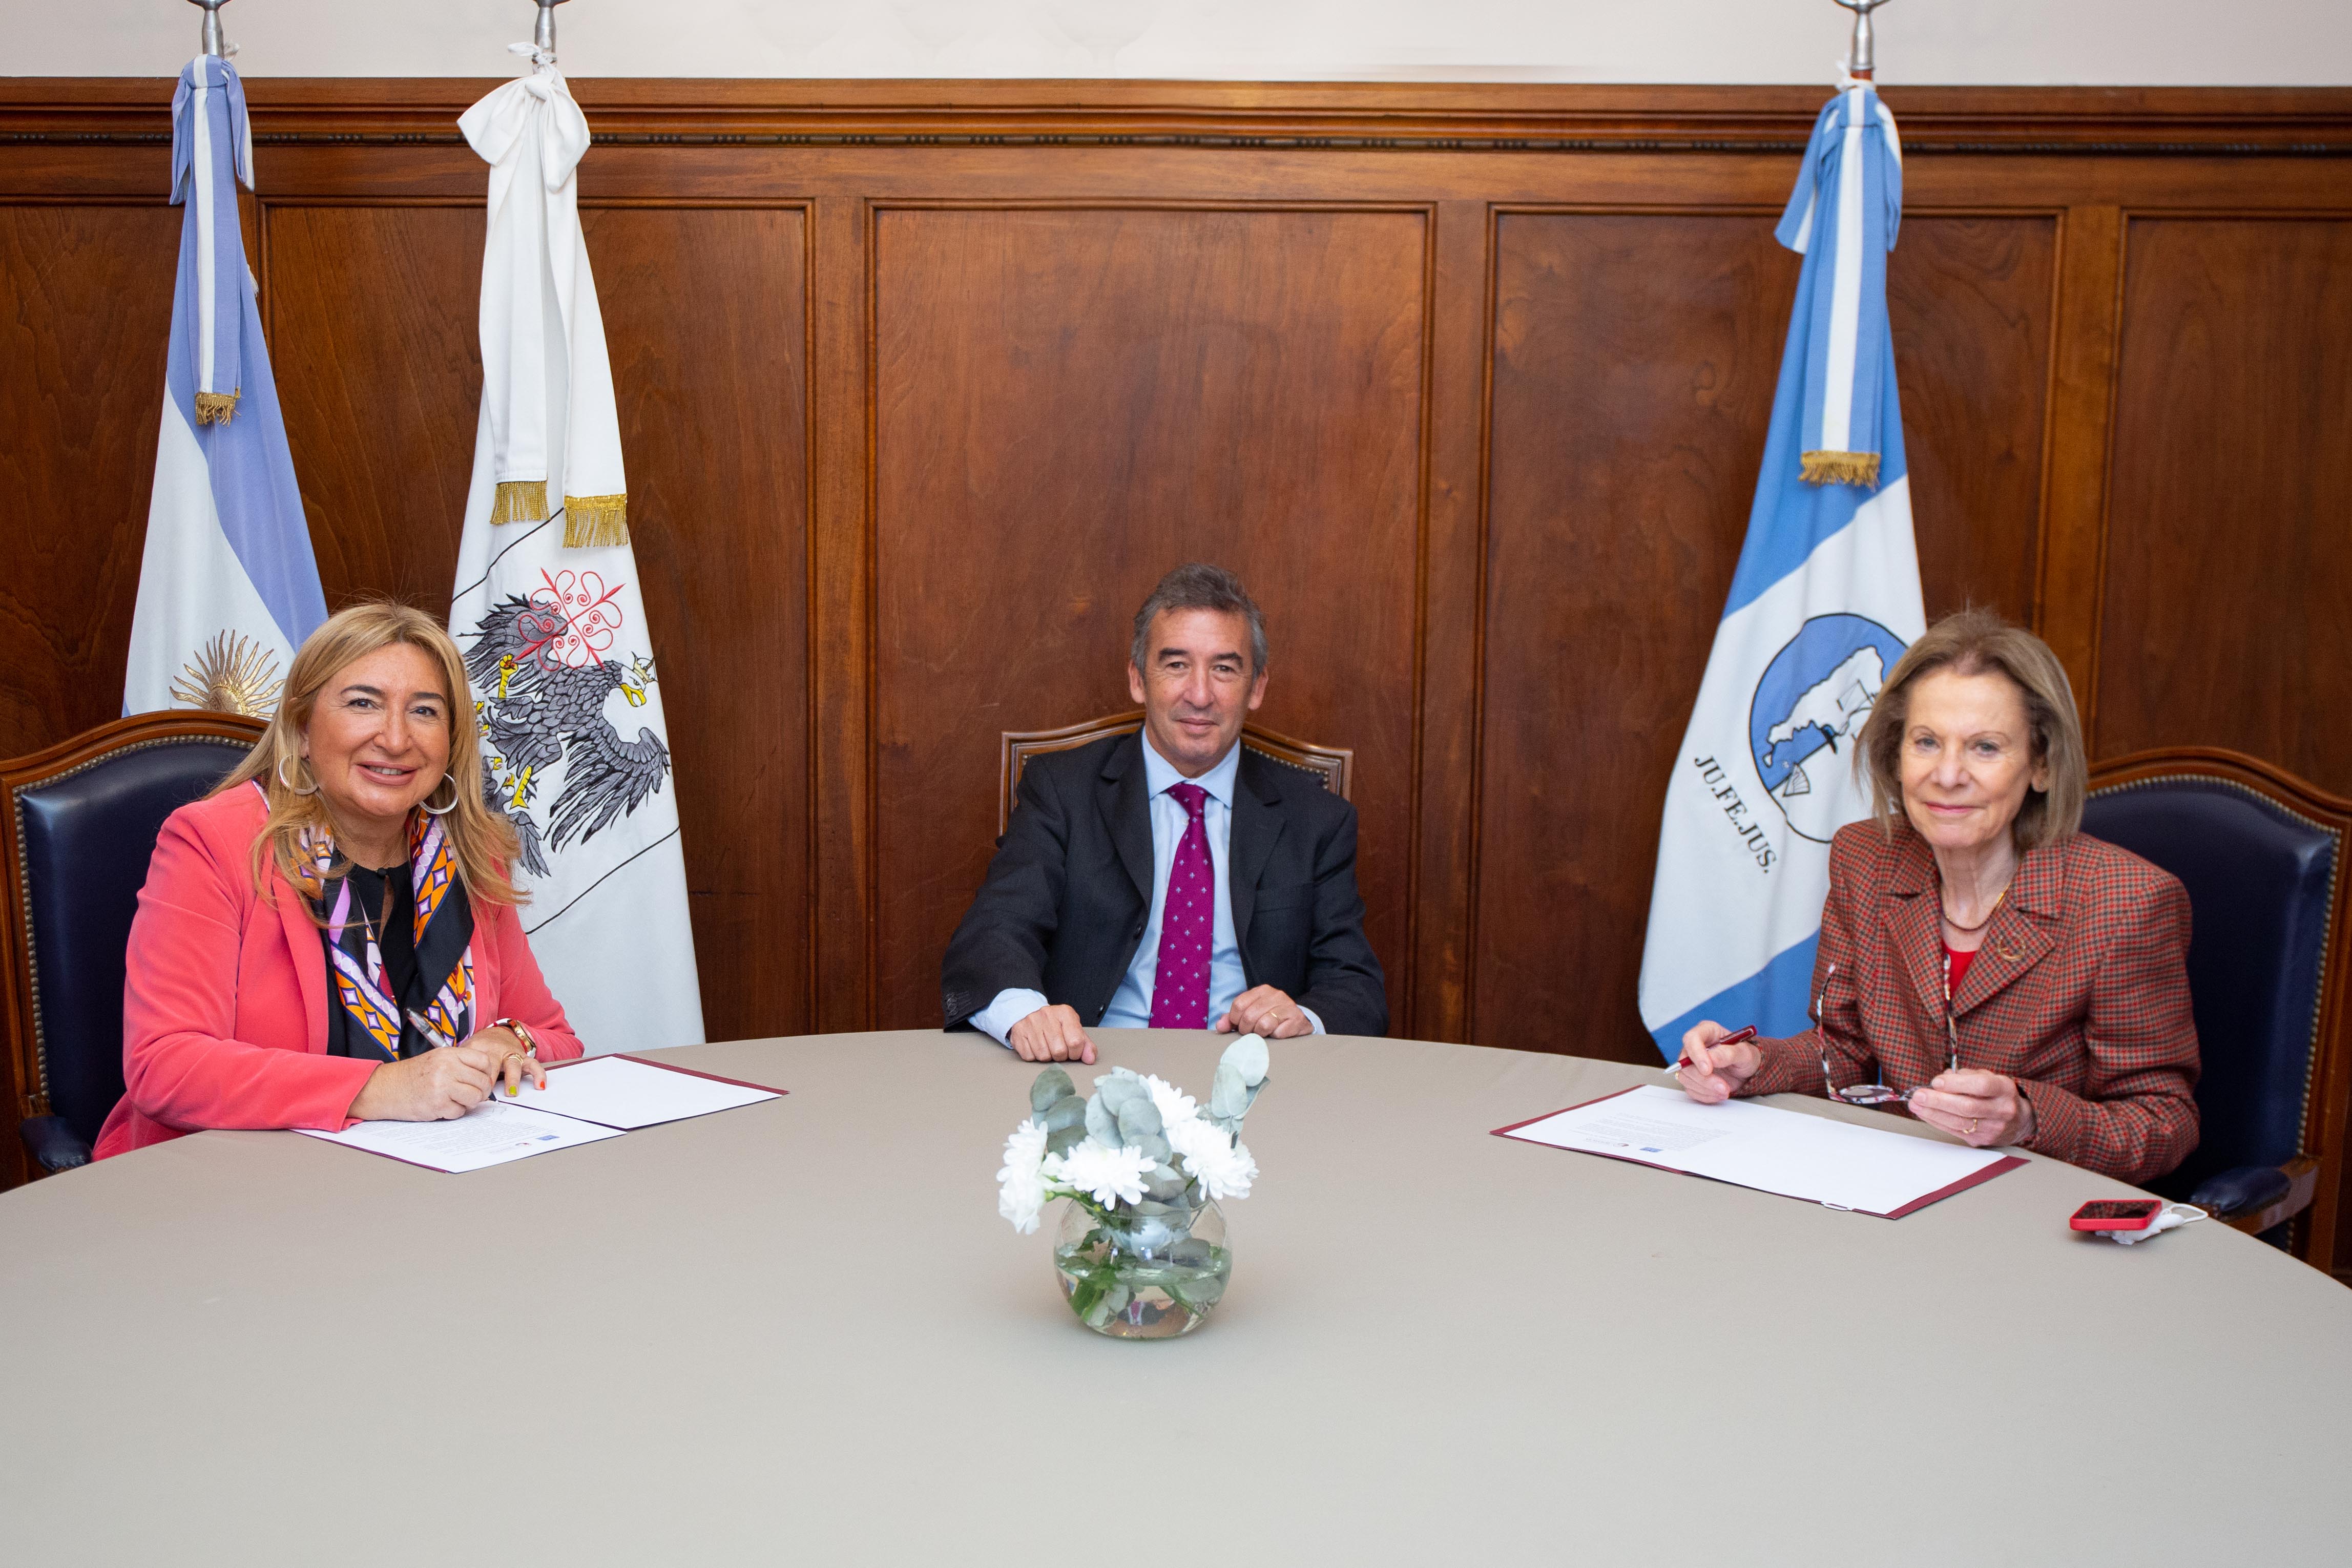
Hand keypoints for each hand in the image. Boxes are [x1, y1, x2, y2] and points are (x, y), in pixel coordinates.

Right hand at [347, 1041, 507, 1121]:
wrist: (385, 1088)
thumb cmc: (412, 1075)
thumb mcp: (436, 1059)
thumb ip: (459, 1063)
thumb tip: (486, 1075)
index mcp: (448, 1054)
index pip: (484, 1061)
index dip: (487, 1073)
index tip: (482, 1079)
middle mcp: (447, 1068)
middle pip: (482, 1082)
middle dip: (481, 1092)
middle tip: (473, 1095)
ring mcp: (442, 1086)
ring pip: (475, 1098)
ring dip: (469, 1103)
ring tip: (457, 1101)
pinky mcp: (437, 1105)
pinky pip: (459, 1112)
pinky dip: (454, 1112)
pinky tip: (443, 1107)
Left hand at [461, 1025, 548, 1097]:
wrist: (496, 1034)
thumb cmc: (479, 1048)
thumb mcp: (466, 1051)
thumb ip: (461, 1066)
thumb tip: (454, 1088)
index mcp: (479, 1048)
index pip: (475, 1065)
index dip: (474, 1081)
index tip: (472, 1093)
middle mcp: (496, 1049)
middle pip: (493, 1064)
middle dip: (490, 1081)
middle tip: (487, 1095)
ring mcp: (511, 1052)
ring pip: (513, 1064)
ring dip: (512, 1079)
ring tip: (511, 1093)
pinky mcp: (523, 1056)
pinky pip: (533, 1064)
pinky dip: (538, 1074)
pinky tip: (539, 1085)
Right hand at [1008, 1004, 1094, 1064]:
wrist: (1029, 1014)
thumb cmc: (1055, 1025)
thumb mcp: (1073, 1030)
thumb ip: (1085, 1045)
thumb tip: (1090, 1059)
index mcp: (1065, 1013)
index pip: (1075, 1041)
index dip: (1076, 1053)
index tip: (1073, 1051)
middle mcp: (1047, 1015)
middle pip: (1059, 1051)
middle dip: (1061, 1056)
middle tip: (1059, 1049)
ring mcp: (1031, 1023)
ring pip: (1043, 1055)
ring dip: (1047, 1056)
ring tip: (1047, 1047)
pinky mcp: (1019, 1032)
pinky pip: (1029, 1056)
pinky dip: (1034, 1056)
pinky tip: (1035, 1046)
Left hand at [1216, 985, 1314, 1038]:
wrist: (1299, 1020)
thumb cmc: (1271, 1017)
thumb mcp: (1252, 1013)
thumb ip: (1233, 1019)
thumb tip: (1220, 1026)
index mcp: (1262, 990)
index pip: (1239, 1004)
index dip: (1235, 1019)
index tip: (1238, 1026)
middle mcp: (1275, 995)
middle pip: (1249, 1016)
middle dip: (1246, 1029)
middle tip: (1251, 1032)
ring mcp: (1287, 1006)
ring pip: (1263, 1024)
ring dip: (1260, 1034)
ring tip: (1263, 1033)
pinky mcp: (1296, 1019)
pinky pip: (1278, 1033)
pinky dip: (1274, 1037)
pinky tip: (1277, 1033)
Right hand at [1672, 1021, 1761, 1104]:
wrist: (1747, 1072)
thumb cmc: (1746, 1057)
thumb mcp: (1745, 1053)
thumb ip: (1729, 1054)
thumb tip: (1712, 1058)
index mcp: (1707, 1031)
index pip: (1692, 1039)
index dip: (1696, 1054)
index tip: (1708, 1069)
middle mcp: (1696, 1046)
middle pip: (1686, 1062)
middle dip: (1704, 1079)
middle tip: (1723, 1087)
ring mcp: (1692, 1063)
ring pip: (1686, 1077)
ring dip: (1706, 1088)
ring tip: (1725, 1091)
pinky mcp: (1692, 1078)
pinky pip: (1691, 1089)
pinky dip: (1705, 1095)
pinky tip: (1719, 1093)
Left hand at [1907, 1068, 2033, 1147]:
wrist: (2019, 1121)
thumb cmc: (1997, 1095)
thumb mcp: (1989, 1078)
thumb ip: (1966, 1076)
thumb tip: (1943, 1078)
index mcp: (2004, 1089)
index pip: (1981, 1086)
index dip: (1956, 1084)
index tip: (1936, 1081)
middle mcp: (2001, 1110)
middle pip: (1967, 1107)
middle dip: (1938, 1101)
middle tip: (1919, 1095)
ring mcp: (1992, 1128)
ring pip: (1959, 1122)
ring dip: (1932, 1113)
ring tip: (1915, 1105)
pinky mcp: (1981, 1140)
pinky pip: (1955, 1131)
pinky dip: (1936, 1122)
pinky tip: (1924, 1113)